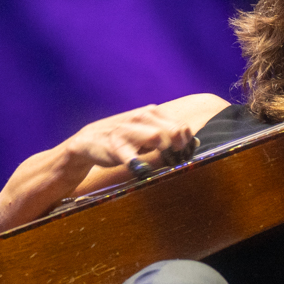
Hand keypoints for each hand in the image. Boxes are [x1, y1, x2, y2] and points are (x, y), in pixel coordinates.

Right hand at [63, 105, 196, 173]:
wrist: (88, 141)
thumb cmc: (123, 139)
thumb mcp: (147, 133)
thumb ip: (169, 136)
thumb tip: (195, 142)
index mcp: (152, 113)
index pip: (182, 126)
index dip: (188, 143)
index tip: (186, 156)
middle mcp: (141, 117)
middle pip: (174, 130)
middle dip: (181, 148)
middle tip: (178, 161)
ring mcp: (127, 130)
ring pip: (157, 137)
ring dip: (167, 153)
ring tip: (167, 164)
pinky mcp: (115, 146)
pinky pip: (131, 156)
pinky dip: (140, 165)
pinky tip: (144, 171)